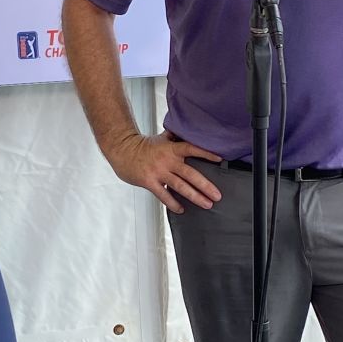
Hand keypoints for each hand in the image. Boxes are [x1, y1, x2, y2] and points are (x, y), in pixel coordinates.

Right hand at [108, 130, 222, 212]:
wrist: (123, 150)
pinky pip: (164, 195)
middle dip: (206, 186)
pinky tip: (182, 210)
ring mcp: (158, 172)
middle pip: (190, 174)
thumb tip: (188, 131)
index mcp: (172, 148)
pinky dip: (173, 203)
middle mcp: (167, 160)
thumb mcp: (161, 138)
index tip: (220, 159)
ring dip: (195, 196)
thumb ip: (175, 137)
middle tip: (217, 196)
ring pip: (180, 186)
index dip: (206, 154)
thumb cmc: (143, 145)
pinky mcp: (149, 182)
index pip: (192, 149)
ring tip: (207, 204)